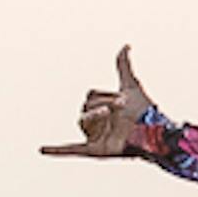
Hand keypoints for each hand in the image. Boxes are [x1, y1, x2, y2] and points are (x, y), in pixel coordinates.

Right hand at [44, 45, 165, 159]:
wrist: (154, 131)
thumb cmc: (145, 112)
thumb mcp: (131, 85)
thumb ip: (124, 67)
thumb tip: (126, 46)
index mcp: (103, 107)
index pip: (91, 95)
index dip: (107, 94)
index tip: (124, 99)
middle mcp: (98, 122)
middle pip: (85, 106)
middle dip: (104, 103)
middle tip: (122, 107)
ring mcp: (96, 136)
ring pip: (82, 121)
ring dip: (96, 116)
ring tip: (109, 115)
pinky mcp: (96, 150)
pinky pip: (72, 150)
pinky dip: (57, 150)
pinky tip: (42, 150)